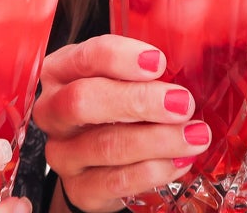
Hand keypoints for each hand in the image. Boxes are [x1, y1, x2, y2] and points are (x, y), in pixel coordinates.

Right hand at [34, 35, 210, 212]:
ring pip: (106, 145)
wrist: (98, 161)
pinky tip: (180, 161)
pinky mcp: (79, 188)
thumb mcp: (121, 77)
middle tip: (182, 103)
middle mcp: (52, 111)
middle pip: (84, 101)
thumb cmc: (115, 105)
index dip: (121, 58)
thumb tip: (188, 62)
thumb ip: (143, 69)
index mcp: (60, 71)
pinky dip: (153, 171)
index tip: (159, 62)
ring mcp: (62, 153)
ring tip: (195, 136)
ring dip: (158, 140)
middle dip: (139, 101)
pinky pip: (116, 181)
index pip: (85, 58)